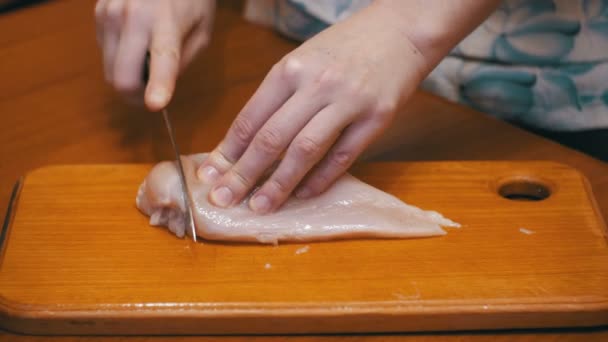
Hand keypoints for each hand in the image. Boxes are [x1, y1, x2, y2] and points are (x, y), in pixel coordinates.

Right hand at [94, 0, 214, 110]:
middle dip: (135, 96)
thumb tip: (158, 87)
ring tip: (147, 61)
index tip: (155, 104)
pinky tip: (135, 41)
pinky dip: (120, 58)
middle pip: (121, 77)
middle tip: (151, 97)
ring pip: (109, 70)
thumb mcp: (201, 32)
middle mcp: (131, 17)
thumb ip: (183, 63)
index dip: (157, 85)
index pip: (162, 59)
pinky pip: (105, 53)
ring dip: (127, 76)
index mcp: (166, 22)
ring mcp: (109, 14)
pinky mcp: (97, 13)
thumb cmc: (190, 0)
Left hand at [197, 2, 428, 213]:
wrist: (399, 31)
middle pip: (271, 138)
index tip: (212, 177)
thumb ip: (277, 97)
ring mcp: (348, 102)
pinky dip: (320, 179)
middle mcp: (315, 84)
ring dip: (279, 184)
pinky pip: (342, 156)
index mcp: (290, 68)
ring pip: (305, 150)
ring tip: (261, 207)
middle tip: (224, 201)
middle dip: (244, 174)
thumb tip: (246, 142)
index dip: (228, 152)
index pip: (250, 118)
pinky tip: (303, 195)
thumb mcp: (302, 60)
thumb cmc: (344, 47)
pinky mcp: (376, 118)